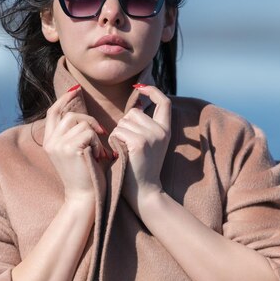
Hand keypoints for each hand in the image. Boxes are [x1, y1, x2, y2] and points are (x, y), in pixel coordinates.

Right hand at [43, 87, 107, 201]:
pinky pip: (88, 132)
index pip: (53, 112)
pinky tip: (100, 156)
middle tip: (102, 133)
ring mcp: (58, 145)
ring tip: (99, 150)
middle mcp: (50, 142)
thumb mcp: (77, 151)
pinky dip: (98, 142)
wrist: (85, 198)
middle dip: (89, 120)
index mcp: (49, 142)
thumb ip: (75, 134)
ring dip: (95, 134)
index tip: (76, 90)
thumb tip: (81, 114)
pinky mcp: (70, 149)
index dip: (64, 99)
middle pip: (69, 115)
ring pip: (80, 123)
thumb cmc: (87, 176)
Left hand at [109, 85, 170, 210]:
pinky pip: (117, 132)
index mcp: (165, 130)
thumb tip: (136, 106)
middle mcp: (161, 131)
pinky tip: (120, 155)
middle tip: (126, 146)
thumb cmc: (139, 169)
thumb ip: (145, 126)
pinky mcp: (139, 143)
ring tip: (124, 152)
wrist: (144, 192)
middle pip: (133, 112)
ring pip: (122, 122)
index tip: (139, 88)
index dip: (152, 91)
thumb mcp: (149, 145)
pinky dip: (114, 143)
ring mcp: (151, 136)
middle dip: (124, 126)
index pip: (164, 102)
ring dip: (117, 136)